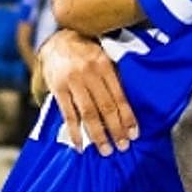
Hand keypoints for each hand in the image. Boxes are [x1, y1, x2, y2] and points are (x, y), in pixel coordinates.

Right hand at [38, 30, 138, 154]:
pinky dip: (74, 132)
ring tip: (106, 150)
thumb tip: (128, 107)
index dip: (127, 117)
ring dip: (98, 135)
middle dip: (116, 130)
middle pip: (105, 107)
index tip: (134, 134)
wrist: (57, 41)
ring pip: (88, 113)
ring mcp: (73, 82)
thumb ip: (114, 77)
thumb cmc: (86, 52)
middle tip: (123, 146)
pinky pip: (68, 114)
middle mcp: (89, 73)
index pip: (119, 97)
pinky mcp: (58, 89)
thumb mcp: (104, 57)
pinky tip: (81, 145)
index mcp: (105, 65)